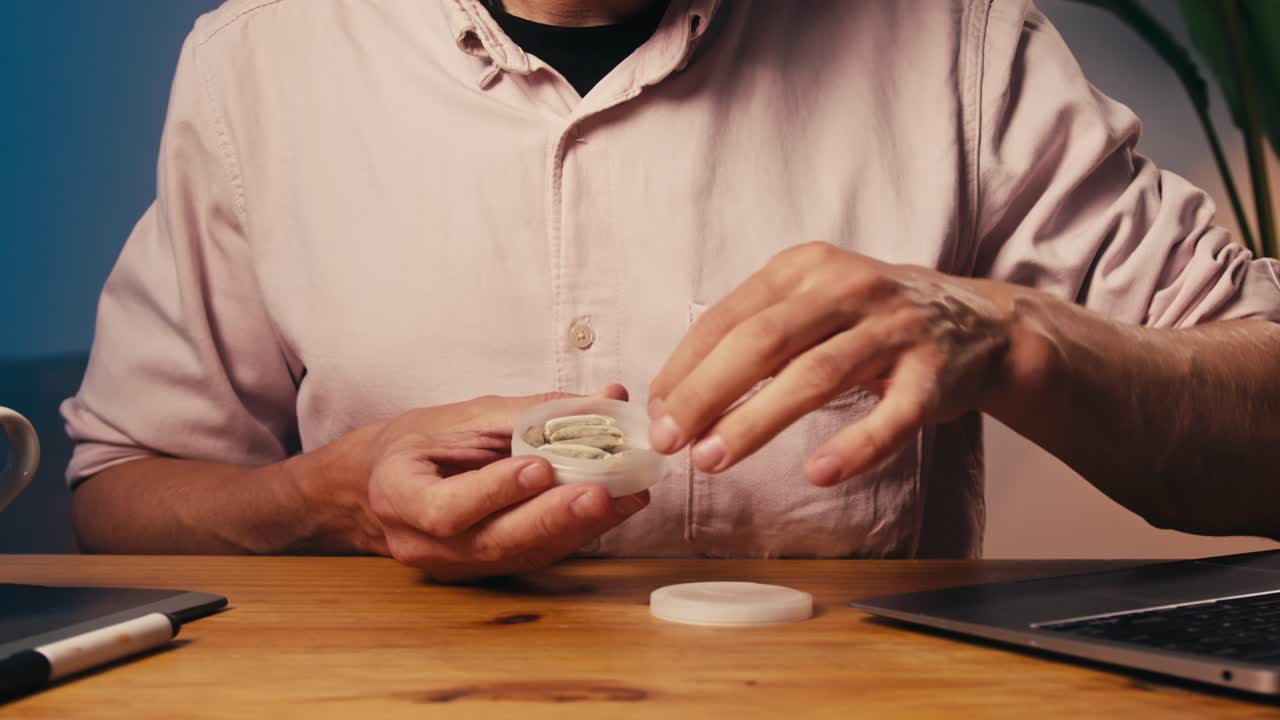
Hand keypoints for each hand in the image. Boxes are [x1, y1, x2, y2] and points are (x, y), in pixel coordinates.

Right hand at [364, 387, 649, 581]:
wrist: (380, 487)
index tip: (539, 466)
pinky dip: (578, 532)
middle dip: (552, 517)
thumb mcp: (458, 416)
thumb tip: (606, 397)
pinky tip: (615, 509)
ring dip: (579, 527)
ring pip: (522, 553)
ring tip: (626, 497)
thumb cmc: (418, 444)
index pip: (446, 508)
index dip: (494, 491)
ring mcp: (455, 566)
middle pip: (492, 542)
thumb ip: (530, 412)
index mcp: (399, 496)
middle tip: (601, 492)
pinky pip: (535, 554)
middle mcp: (424, 544)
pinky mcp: (486, 572)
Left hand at [647, 242, 1042, 486]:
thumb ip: (751, 336)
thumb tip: (675, 397)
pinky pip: (892, 415)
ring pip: (816, 376)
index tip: (654, 413)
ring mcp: (894, 329)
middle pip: (763, 341)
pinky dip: (856, 445)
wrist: (976, 321)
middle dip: (707, 392)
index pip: (729, 317)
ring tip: (713, 459)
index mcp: (804, 267)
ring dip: (757, 421)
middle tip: (670, 440)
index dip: (685, 366)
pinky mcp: (933, 374)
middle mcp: (847, 287)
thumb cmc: (868, 319)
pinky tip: (819, 473)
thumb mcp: (810, 303)